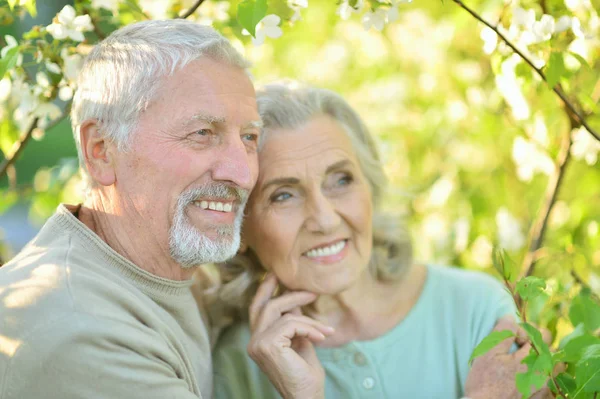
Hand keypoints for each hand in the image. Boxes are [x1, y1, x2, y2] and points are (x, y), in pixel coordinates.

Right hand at [246, 273, 333, 398]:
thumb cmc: (305, 374)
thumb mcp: (300, 341)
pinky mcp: (267, 345)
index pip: (257, 309)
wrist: (307, 397)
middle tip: (309, 290)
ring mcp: (258, 343)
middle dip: (287, 293)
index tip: (276, 274)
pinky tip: (321, 338)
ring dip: (309, 319)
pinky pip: (291, 323)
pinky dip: (309, 327)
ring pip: (282, 313)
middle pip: (266, 305)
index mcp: (258, 340)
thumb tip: (294, 300)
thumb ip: (294, 322)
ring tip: (325, 330)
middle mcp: (253, 341)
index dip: (265, 290)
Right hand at [464, 316, 553, 398]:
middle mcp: (543, 373)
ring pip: (556, 368)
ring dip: (545, 361)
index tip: (515, 337)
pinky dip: (545, 377)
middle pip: (552, 351)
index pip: (542, 335)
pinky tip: (529, 377)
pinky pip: (551, 385)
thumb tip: (511, 317)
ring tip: (527, 361)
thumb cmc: (484, 380)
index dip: (529, 331)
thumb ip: (502, 333)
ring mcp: (544, 388)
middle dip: (537, 345)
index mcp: (532, 358)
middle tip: (519, 348)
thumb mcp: (488, 352)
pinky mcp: (541, 398)